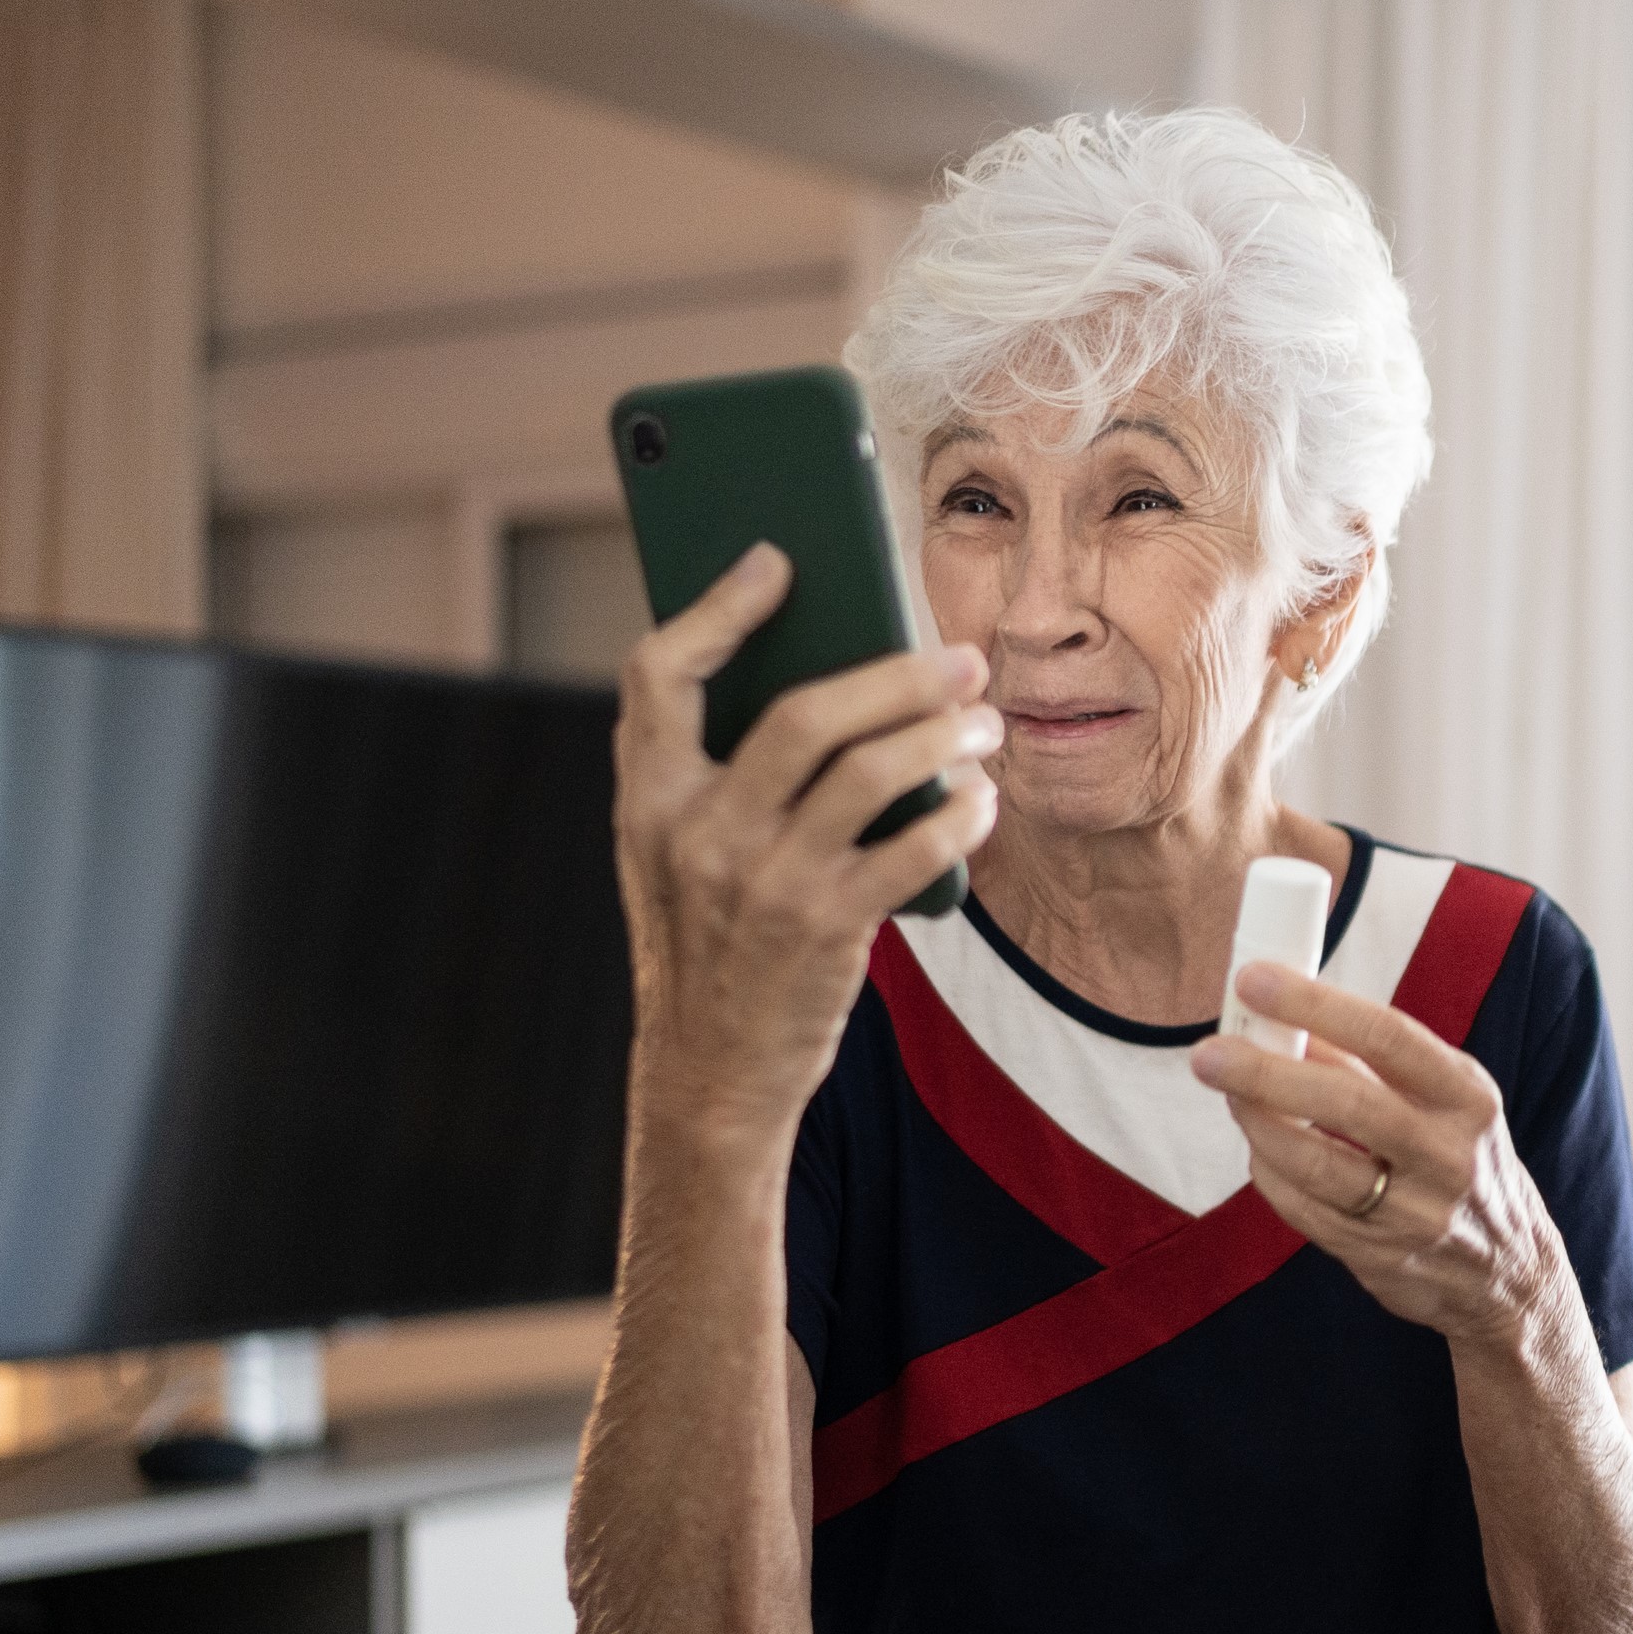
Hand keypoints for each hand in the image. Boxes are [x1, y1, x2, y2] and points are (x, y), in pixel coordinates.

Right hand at [615, 542, 1000, 1141]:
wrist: (710, 1071)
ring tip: (985, 725)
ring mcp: (762, 881)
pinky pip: (913, 849)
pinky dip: (960, 815)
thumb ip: (721, 774)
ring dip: (943, 736)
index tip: (776, 562)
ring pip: (871, 772)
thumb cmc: (712, 941)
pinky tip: (984, 799)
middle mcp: (696, 832)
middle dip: (895, 673)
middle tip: (961, 658)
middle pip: (805, 713)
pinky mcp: (825, 929)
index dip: (716, 609)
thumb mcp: (677, 855)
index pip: (658, 674)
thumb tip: (830, 674)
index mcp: (646, 799)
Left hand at [1190, 963, 1569, 1343]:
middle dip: (1267, 1072)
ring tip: (1230, 1095)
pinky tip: (1260, 1150)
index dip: (1316, 1006)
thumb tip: (1285, 1017)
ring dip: (1260, 1125)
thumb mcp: (1445, 1101)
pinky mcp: (1381, 1258)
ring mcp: (1416, 1214)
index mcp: (1467, 1097)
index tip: (1254, 981)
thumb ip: (1372, 1063)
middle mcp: (1449, 1155)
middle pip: (1348, 1103)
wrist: (1508, 1269)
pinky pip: (1306, 1211)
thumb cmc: (1461, 1160)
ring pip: (1318, 1166)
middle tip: (1210, 1052)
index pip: (1388, 1037)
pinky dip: (1272, 1174)